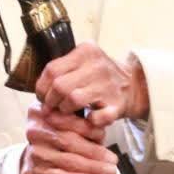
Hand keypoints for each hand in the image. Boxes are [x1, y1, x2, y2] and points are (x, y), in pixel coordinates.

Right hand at [20, 103, 118, 173]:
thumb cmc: (59, 139)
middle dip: (94, 151)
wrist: (39, 163)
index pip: (65, 119)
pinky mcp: (38, 171)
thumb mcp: (68, 124)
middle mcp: (35, 131)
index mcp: (42, 112)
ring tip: (109, 171)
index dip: (86, 127)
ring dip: (92, 167)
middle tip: (113, 159)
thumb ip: (82, 123)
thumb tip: (102, 133)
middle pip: (68, 141)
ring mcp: (35, 152)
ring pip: (67, 160)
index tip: (103, 134)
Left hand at [34, 43, 148, 127]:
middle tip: (52, 107)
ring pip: (73, 100)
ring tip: (67, 111)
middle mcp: (97, 66)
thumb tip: (40, 93)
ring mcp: (108, 86)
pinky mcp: (117, 105)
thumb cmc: (99, 76)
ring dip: (65, 110)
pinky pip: (96, 118)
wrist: (134, 84)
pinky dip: (90, 121)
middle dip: (51, 101)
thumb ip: (62, 70)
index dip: (42, 87)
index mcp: (86, 51)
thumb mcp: (83, 62)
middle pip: (60, 86)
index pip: (52, 69)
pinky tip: (89, 118)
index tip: (43, 96)